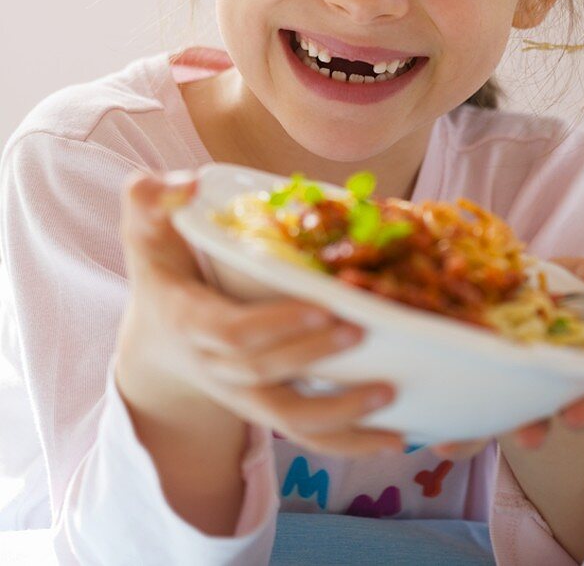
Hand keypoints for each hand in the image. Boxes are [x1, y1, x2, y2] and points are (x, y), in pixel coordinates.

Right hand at [116, 171, 404, 458]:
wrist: (159, 337)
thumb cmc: (163, 264)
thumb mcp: (146, 226)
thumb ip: (151, 197)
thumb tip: (187, 185)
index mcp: (188, 321)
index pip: (230, 333)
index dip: (274, 325)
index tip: (320, 307)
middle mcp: (214, 367)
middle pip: (265, 373)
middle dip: (313, 355)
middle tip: (361, 330)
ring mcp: (241, 394)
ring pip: (287, 418)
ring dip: (339, 414)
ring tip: (389, 396)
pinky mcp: (267, 407)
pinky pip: (306, 436)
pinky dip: (349, 442)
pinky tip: (394, 437)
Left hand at [430, 253, 583, 460]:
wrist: (495, 295)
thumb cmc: (550, 287)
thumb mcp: (581, 273)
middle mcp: (561, 384)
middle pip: (579, 406)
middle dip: (582, 411)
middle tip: (581, 414)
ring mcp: (520, 394)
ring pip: (528, 421)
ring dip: (530, 431)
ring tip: (529, 437)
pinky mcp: (478, 399)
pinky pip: (470, 427)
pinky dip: (461, 440)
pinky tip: (446, 441)